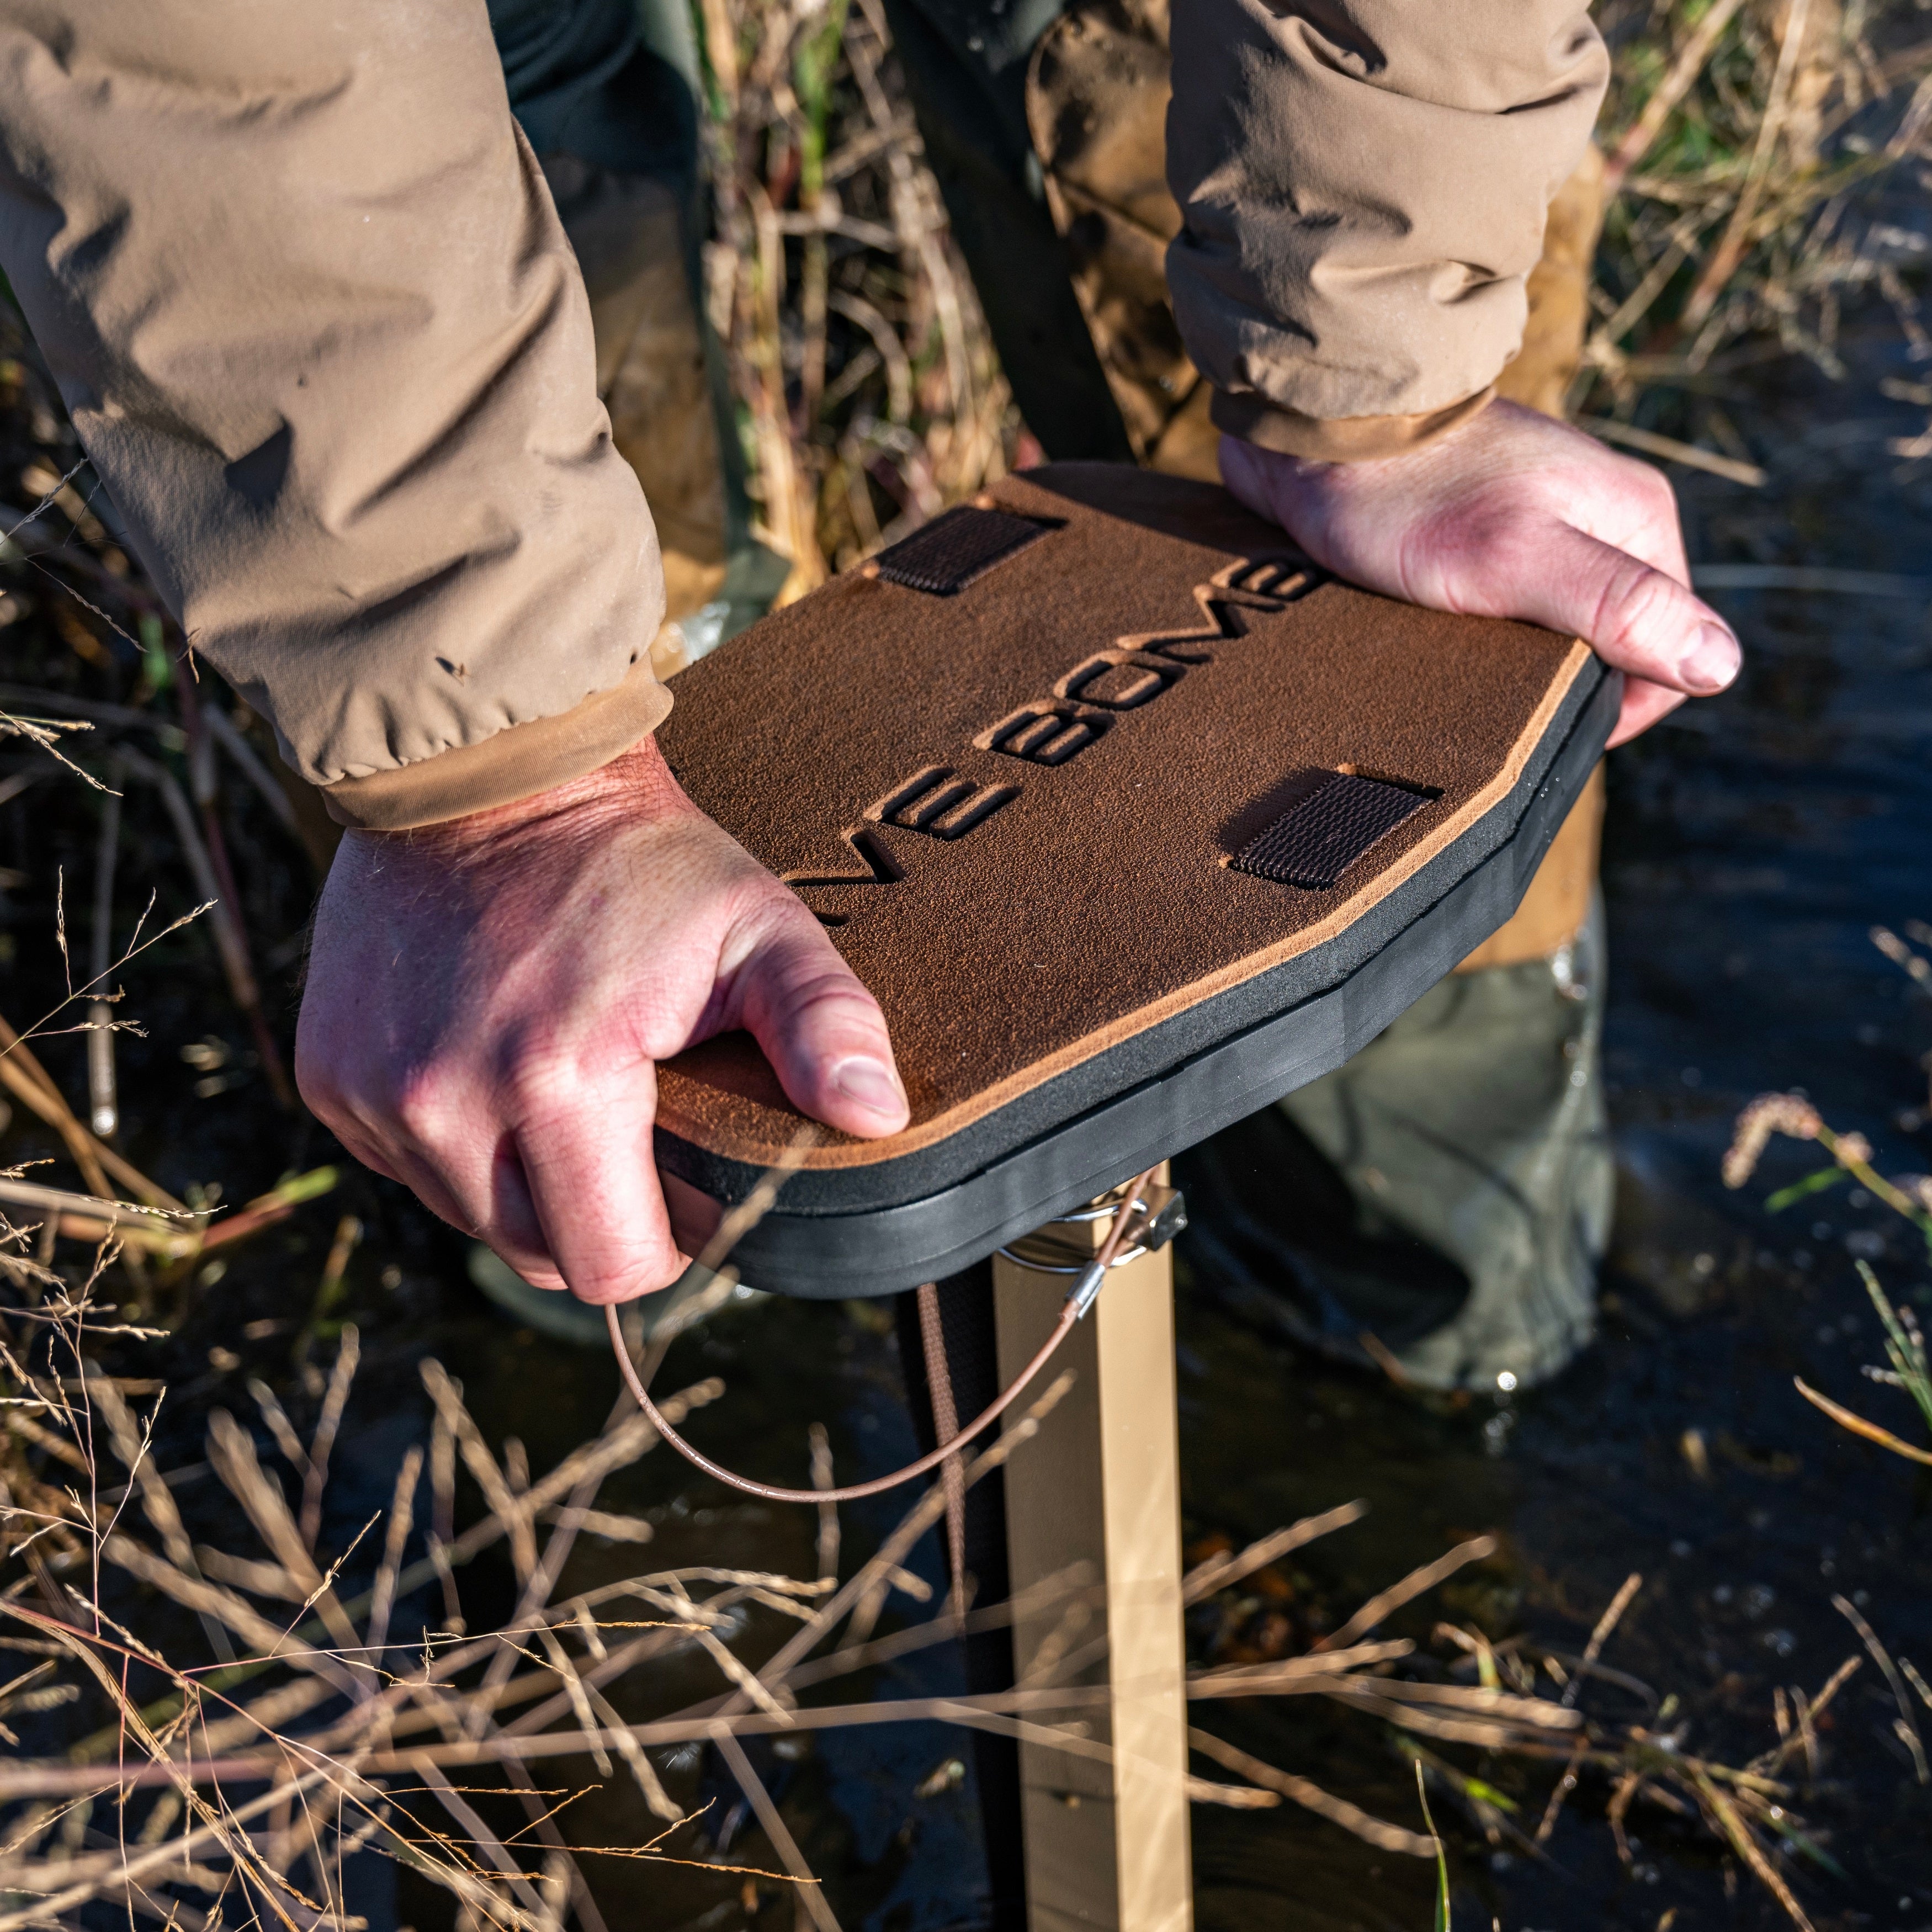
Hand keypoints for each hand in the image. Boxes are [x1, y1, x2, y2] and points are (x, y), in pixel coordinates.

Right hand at [295, 738, 909, 1302]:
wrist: (489, 767)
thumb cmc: (638, 858)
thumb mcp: (756, 925)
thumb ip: (825, 1022)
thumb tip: (877, 1117)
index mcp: (555, 1081)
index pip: (614, 1268)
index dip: (665, 1239)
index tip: (682, 1173)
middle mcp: (443, 1103)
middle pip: (541, 1258)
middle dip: (595, 1215)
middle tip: (630, 1122)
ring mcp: (373, 1096)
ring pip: (472, 1218)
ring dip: (523, 1180)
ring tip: (561, 1078)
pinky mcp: (329, 1079)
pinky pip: (408, 1168)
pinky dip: (455, 1140)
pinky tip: (491, 1059)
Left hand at [1219, 398, 1739, 744]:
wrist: (1314, 430)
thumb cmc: (1409, 494)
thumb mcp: (1517, 557)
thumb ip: (1618, 604)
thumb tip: (1717, 665)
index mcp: (1637, 520)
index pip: (1672, 646)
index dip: (1621, 703)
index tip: (1551, 722)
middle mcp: (1601, 514)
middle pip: (1614, 636)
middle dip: (1564, 676)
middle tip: (1491, 688)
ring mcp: (1544, 515)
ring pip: (1558, 620)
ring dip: (1518, 655)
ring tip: (1460, 659)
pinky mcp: (1487, 524)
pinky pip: (1507, 598)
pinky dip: (1480, 627)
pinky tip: (1440, 631)